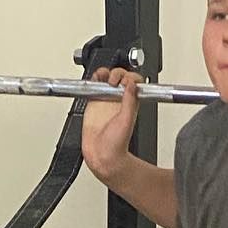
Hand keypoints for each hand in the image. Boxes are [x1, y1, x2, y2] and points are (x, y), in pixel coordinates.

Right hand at [81, 67, 141, 185]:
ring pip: (106, 77)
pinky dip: (93, 78)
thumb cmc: (117, 144)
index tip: (126, 81)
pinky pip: (93, 85)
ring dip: (106, 73)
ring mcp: (106, 100)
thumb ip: (129, 101)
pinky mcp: (93, 102)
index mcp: (131, 103)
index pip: (134, 82)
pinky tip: (95, 80)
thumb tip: (133, 84)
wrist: (102, 155)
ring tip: (106, 79)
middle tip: (114, 81)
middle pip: (120, 76)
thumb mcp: (126, 120)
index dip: (131, 77)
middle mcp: (119, 100)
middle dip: (118, 73)